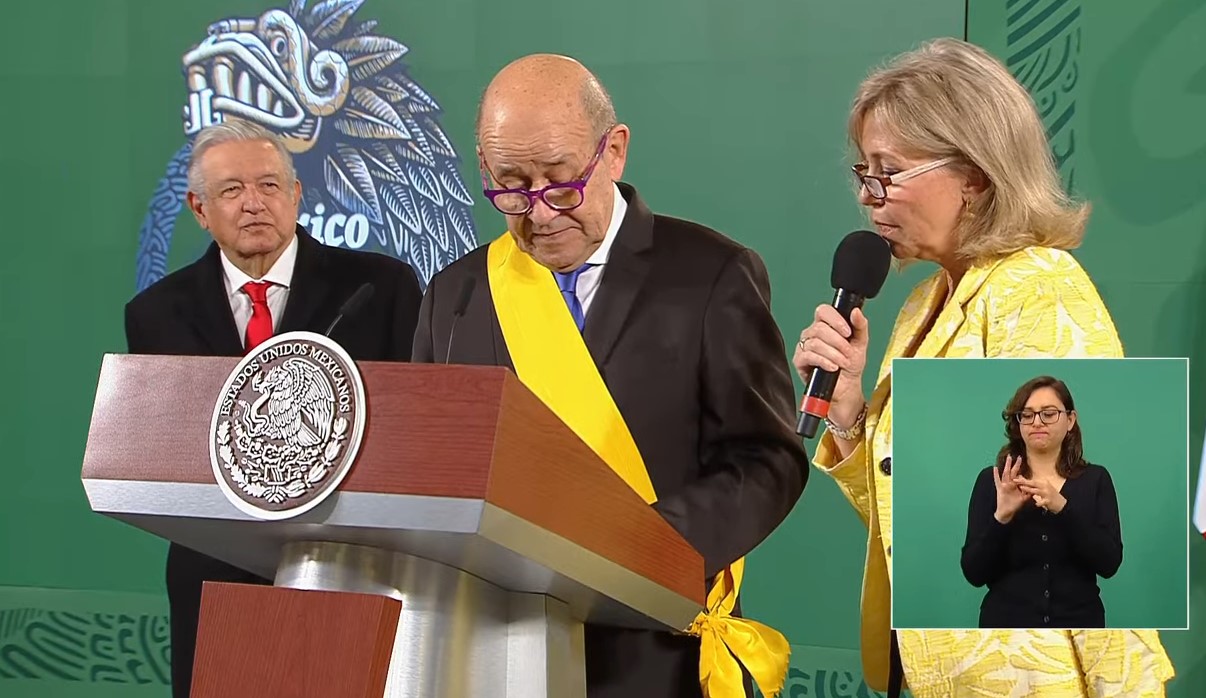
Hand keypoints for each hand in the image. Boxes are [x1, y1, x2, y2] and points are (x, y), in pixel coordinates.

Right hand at [792, 305, 868, 427]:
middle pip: (819, 328)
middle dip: (838, 342)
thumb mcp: (860, 343)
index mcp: (826, 325)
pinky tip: (833, 367)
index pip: (823, 311)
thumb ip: (860, 326)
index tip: (847, 332)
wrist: (846, 388)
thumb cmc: (851, 365)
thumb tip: (856, 311)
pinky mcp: (799, 361)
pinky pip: (808, 356)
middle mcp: (812, 333)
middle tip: (848, 352)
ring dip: (833, 354)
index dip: (835, 319)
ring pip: (815, 342)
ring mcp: (804, 346)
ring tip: (843, 362)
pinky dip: (824, 361)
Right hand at [993, 455, 1028, 523]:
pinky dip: (996, 474)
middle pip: (1012, 472)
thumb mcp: (1023, 498)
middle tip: (1018, 456)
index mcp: (1015, 485)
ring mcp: (1004, 485)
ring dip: (1007, 465)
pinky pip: (997, 480)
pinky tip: (995, 468)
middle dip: (1015, 464)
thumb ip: (1028, 492)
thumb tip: (1034, 487)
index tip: (1022, 460)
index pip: (1018, 475)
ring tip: (1009, 458)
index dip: (1020, 469)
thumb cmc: (1014, 505)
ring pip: (1006, 473)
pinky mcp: (1000, 488)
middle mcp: (1009, 483)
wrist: (1007, 512)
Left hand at [1017, 475, 1066, 513]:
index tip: (1014, 477)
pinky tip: (1036, 504)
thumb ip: (1033, 484)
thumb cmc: (1050, 496)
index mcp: (1043, 483)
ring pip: (1037, 491)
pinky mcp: (1049, 501)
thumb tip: (1022, 477)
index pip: (1032, 481)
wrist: (1062, 504)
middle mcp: (1045, 487)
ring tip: (1021, 488)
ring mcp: (1048, 494)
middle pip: (1033, 483)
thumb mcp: (1043, 488)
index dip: (1023, 479)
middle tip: (1014, 480)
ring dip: (1029, 489)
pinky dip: (1039, 503)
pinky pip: (1043, 502)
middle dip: (1024, 481)